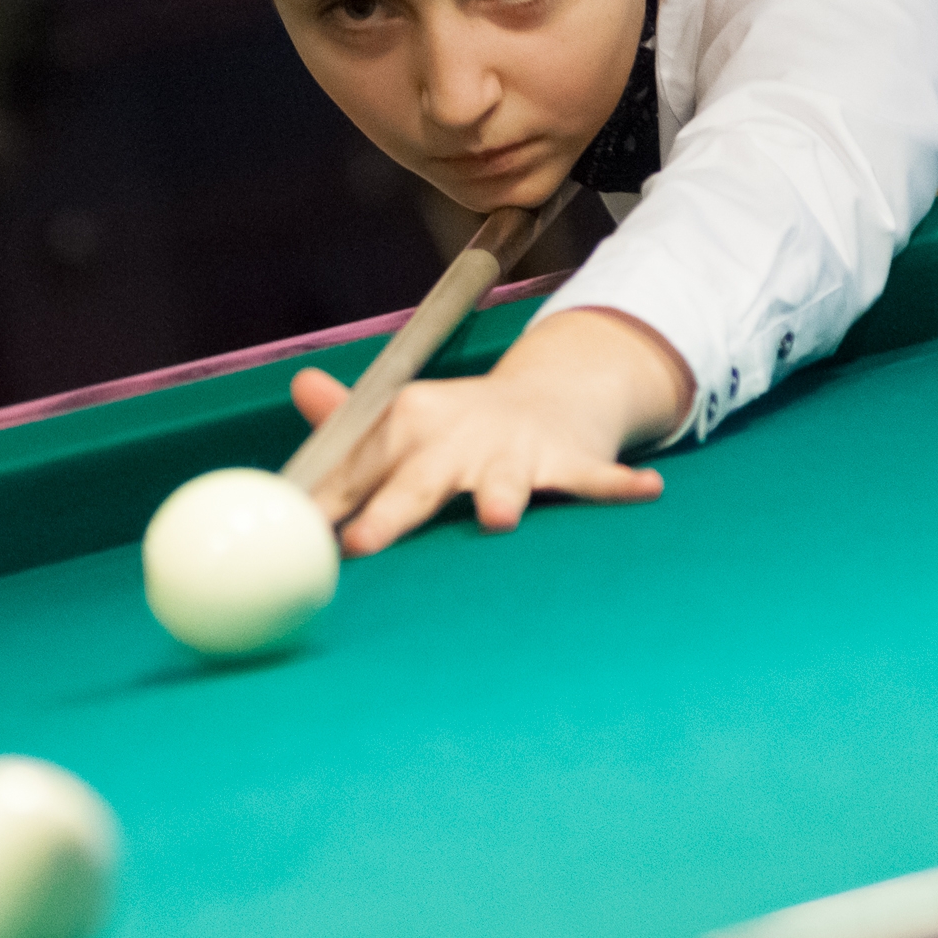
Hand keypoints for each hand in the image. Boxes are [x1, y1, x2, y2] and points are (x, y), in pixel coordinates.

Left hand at [290, 308, 693, 555]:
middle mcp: (458, 436)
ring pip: (505, 481)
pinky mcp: (567, 461)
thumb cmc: (453, 429)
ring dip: (503, 497)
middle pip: (418, 479)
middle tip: (363, 542)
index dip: (325, 503)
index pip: (357, 470)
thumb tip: (292, 398)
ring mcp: (515, 450)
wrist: (543, 395)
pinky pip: (593, 477)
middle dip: (392, 510)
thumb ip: (342, 430)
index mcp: (407, 426)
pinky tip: (644, 490)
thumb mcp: (396, 420)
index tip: (295, 533)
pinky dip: (618, 485)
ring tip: (500, 518)